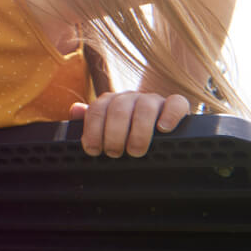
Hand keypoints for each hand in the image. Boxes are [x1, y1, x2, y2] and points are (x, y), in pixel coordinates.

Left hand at [69, 92, 189, 157]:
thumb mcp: (106, 127)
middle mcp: (130, 97)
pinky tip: (163, 129)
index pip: (97, 109)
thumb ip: (89, 120)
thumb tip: (75, 109)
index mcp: (111, 101)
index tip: (93, 150)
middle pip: (118, 109)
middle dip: (114, 134)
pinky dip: (170, 116)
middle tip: (114, 153)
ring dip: (139, 132)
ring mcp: (153, 99)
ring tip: (135, 151)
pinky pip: (176, 103)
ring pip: (145, 108)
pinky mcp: (176, 104)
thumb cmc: (127, 131)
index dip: (92, 130)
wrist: (159, 124)